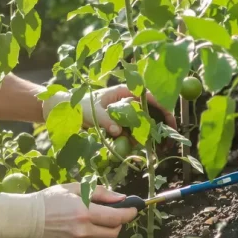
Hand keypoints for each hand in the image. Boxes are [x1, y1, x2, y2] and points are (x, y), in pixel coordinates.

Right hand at [38, 183, 137, 237]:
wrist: (28, 218)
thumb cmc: (51, 199)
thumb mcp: (75, 188)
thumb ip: (100, 193)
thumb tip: (121, 198)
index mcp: (85, 212)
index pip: (117, 217)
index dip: (129, 213)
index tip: (134, 208)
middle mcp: (83, 231)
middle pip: (114, 233)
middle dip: (118, 222)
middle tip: (113, 213)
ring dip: (105, 231)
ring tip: (93, 220)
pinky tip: (80, 228)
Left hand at [41, 85, 177, 137]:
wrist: (67, 110)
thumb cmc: (79, 105)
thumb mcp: (92, 111)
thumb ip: (105, 120)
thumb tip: (118, 131)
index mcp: (124, 91)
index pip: (148, 95)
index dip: (162, 104)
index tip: (170, 117)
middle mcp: (127, 101)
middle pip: (151, 109)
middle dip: (161, 121)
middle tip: (169, 136)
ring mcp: (125, 112)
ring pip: (144, 122)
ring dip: (149, 132)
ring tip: (155, 145)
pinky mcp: (121, 123)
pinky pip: (134, 131)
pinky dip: (138, 138)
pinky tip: (137, 146)